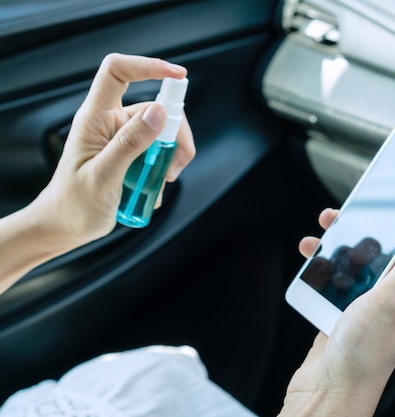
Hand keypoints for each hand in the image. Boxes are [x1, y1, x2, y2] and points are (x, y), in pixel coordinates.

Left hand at [30, 53, 194, 250]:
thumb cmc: (74, 204)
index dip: (148, 66)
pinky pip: (159, 151)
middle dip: (174, 134)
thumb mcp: (103, 176)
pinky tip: (154, 189)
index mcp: (94, 118)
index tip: (178, 76)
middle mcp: (109, 122)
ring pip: (161, 132)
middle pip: (154, 108)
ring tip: (162, 181)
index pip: (118, 73)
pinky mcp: (131, 153)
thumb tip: (160, 113)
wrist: (66, 226)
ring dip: (171, 156)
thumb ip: (130, 144)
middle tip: (176, 165)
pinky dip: (164, 169)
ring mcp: (122, 138)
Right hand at [280, 209, 394, 415]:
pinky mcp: (337, 318)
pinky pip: (330, 285)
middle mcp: (385, 301)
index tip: (381, 200)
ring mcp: (360, 310)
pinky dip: (319, 272)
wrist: (326, 395)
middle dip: (355, 231)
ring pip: (348, 267)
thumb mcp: (391, 302)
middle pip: (373, 254)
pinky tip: (310, 269)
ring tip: (316, 241)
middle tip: (336, 216)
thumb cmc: (362, 356)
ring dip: (333, 250)